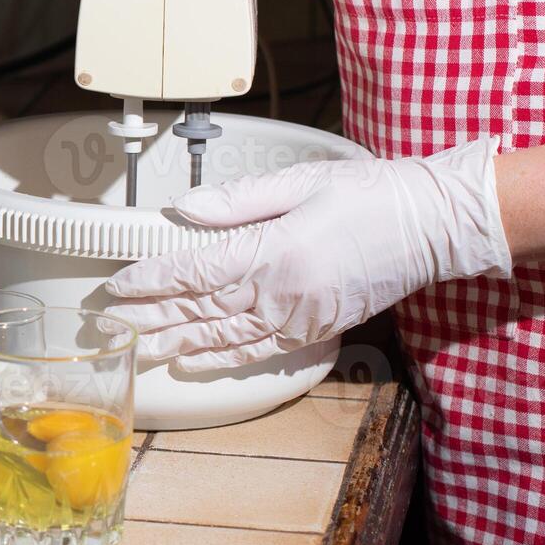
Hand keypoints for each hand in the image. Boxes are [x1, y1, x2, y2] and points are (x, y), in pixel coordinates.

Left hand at [104, 139, 513, 371]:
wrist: (436, 225)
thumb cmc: (371, 194)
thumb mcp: (301, 181)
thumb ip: (238, 200)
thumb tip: (184, 210)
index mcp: (274, 251)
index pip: (195, 271)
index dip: (151, 281)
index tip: (117, 285)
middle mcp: (283, 293)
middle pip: (200, 309)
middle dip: (150, 317)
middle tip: (109, 324)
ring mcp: (300, 317)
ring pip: (223, 336)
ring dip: (175, 343)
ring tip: (136, 349)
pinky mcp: (317, 329)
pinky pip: (259, 350)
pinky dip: (221, 359)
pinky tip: (192, 363)